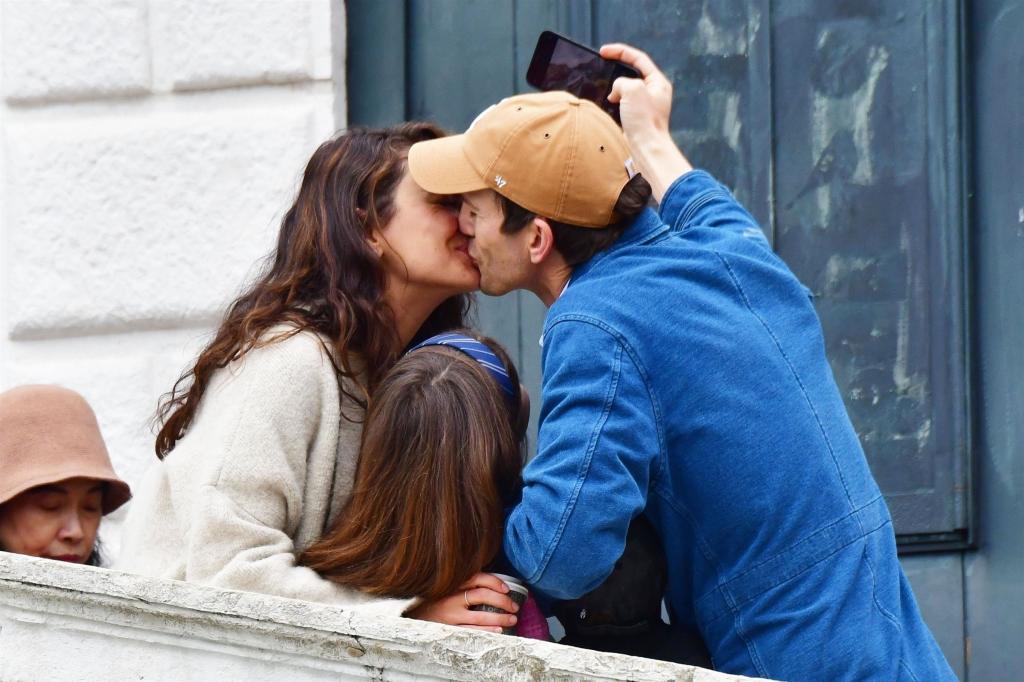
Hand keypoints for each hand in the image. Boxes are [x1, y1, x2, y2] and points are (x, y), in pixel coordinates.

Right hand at [408, 572, 519, 632]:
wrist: (410, 617)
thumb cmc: (433, 600)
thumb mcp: (444, 587)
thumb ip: (462, 583)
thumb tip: (490, 583)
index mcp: (451, 584)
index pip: (476, 578)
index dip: (494, 581)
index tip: (506, 588)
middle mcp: (450, 598)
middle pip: (481, 595)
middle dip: (502, 601)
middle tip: (515, 606)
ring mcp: (450, 616)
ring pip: (480, 616)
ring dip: (500, 618)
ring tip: (512, 619)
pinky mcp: (449, 630)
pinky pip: (471, 632)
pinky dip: (487, 631)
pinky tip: (499, 631)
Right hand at [600, 42, 692, 201]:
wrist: (646, 148)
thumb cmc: (644, 121)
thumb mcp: (632, 89)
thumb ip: (622, 82)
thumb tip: (616, 92)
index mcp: (658, 82)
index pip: (638, 59)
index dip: (620, 52)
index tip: (604, 51)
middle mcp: (653, 93)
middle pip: (631, 74)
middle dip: (616, 72)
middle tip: (603, 70)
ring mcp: (645, 106)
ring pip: (625, 90)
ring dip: (614, 90)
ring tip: (607, 95)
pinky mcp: (636, 119)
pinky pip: (622, 105)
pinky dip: (613, 103)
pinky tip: (608, 107)